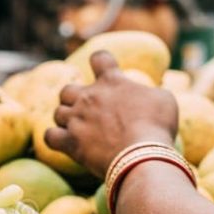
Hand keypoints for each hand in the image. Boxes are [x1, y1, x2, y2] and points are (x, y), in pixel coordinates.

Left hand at [44, 51, 178, 178]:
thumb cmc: (157, 127)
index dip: (99, 62)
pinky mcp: (70, 142)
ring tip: (77, 130)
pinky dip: (54, 139)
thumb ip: (150, 92)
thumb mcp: (164, 100)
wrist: (140, 155)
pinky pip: (49, 137)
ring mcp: (76, 119)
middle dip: (73, 99)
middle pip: (67, 90)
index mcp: (112, 82)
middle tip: (85, 111)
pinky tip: (63, 143)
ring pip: (58, 113)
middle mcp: (89, 97)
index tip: (102, 69)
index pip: (99, 58)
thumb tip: (146, 94)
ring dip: (65, 120)